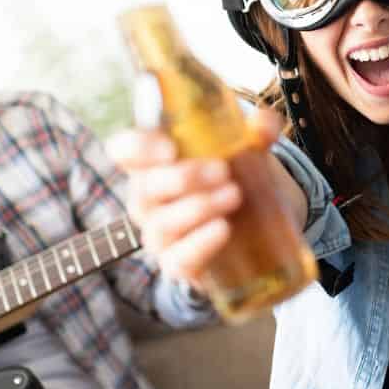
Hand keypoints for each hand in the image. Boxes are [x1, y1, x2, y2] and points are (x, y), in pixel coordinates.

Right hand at [108, 108, 284, 290]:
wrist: (255, 227)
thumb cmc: (236, 177)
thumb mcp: (249, 149)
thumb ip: (258, 131)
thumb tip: (264, 124)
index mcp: (154, 164)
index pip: (124, 151)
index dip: (138, 148)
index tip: (170, 148)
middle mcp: (148, 199)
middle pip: (147, 187)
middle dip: (184, 177)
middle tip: (223, 171)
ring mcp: (160, 234)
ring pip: (162, 224)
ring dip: (198, 207)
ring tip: (234, 195)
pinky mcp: (178, 264)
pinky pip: (177, 260)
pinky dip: (199, 244)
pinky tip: (223, 229)